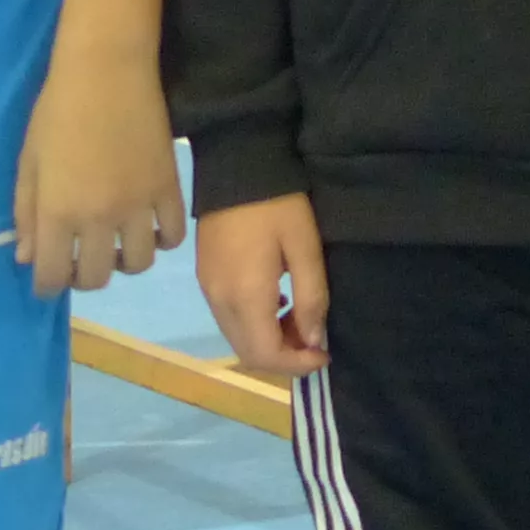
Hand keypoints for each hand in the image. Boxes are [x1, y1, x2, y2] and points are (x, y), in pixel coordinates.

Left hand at [14, 39, 186, 296]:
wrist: (107, 70)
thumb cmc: (57, 111)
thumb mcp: (28, 162)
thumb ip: (26, 213)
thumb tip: (27, 259)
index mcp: (57, 211)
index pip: (51, 276)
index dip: (47, 285)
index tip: (48, 277)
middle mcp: (98, 218)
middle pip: (96, 278)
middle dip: (83, 277)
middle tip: (80, 259)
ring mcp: (138, 206)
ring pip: (138, 264)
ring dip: (123, 262)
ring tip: (116, 244)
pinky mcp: (168, 189)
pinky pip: (172, 237)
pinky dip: (160, 240)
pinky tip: (147, 226)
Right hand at [197, 193, 328, 375]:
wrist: (236, 164)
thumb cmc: (278, 204)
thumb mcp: (305, 247)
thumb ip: (311, 298)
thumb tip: (314, 341)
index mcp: (246, 295)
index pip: (265, 354)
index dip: (297, 365)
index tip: (324, 355)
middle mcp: (220, 300)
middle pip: (248, 353)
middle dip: (283, 358)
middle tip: (314, 342)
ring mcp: (208, 289)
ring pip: (236, 337)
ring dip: (268, 341)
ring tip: (299, 322)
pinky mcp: (205, 277)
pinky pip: (228, 317)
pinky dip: (253, 324)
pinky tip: (276, 302)